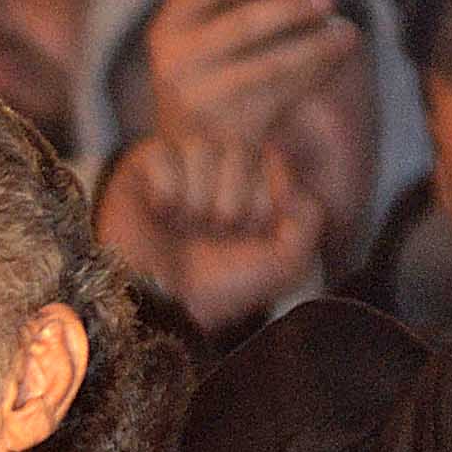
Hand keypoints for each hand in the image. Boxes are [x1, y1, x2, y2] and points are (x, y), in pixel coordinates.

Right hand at [96, 135, 326, 336]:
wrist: (162, 304)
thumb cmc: (221, 287)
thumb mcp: (285, 262)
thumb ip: (309, 218)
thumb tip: (289, 177)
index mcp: (250, 189)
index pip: (271, 157)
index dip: (263, 199)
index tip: (250, 233)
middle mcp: (216, 174)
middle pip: (239, 148)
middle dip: (231, 199)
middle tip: (213, 232)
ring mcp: (180, 167)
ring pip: (202, 147)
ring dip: (197, 198)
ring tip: (184, 226)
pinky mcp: (142, 166)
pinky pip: (165, 152)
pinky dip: (166, 189)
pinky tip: (161, 213)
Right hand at [144, 0, 358, 155]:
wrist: (187, 141)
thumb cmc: (205, 68)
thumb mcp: (199, 35)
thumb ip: (230, 6)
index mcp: (168, 28)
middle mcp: (177, 63)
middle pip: (240, 27)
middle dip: (288, 9)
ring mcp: (202, 100)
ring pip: (269, 66)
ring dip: (314, 47)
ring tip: (346, 32)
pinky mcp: (230, 128)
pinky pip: (281, 94)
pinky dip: (312, 73)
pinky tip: (333, 58)